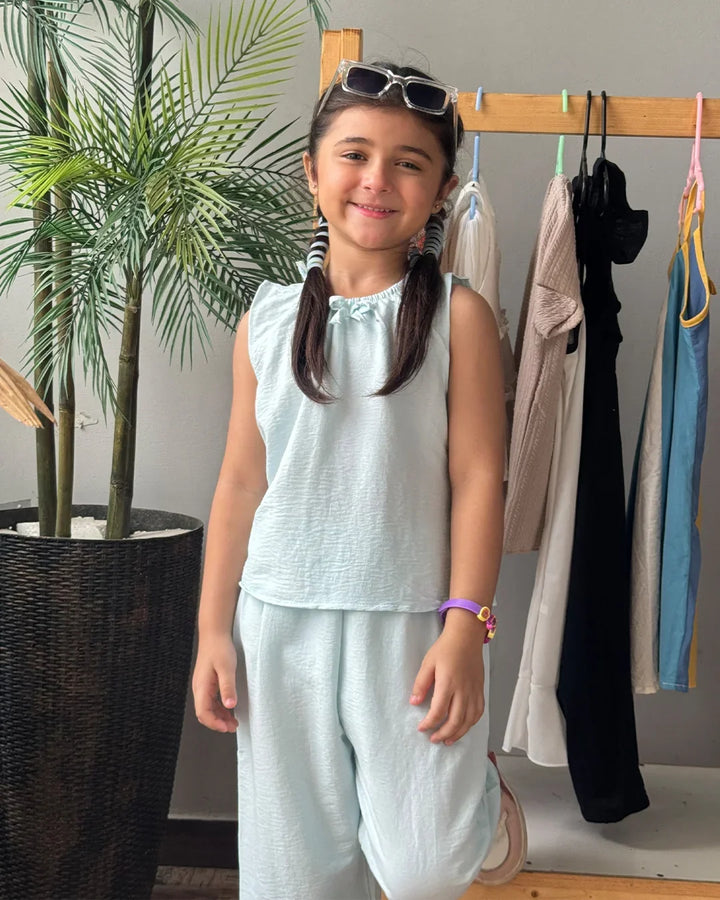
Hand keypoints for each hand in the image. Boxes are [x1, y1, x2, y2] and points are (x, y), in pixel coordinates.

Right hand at [192, 633, 238, 732]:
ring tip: (233, 722)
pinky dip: (219, 708)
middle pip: (204, 713)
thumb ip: (228, 687)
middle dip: (217, 723)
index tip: (227, 727)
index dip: (214, 723)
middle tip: (233, 727)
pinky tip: (229, 709)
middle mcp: (199, 688)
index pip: (203, 713)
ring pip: (208, 708)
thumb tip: (230, 706)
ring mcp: (202, 686)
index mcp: (202, 687)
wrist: (214, 634)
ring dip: (219, 717)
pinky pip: (211, 701)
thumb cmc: (219, 649)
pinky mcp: (207, 682)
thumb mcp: (227, 668)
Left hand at [410, 612, 485, 745]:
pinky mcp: (480, 690)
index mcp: (448, 683)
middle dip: (443, 734)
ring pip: (469, 720)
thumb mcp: (428, 663)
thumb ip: (421, 684)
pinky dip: (471, 724)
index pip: (438, 711)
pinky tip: (463, 727)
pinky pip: (478, 712)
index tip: (421, 728)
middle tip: (433, 739)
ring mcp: (474, 691)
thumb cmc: (445, 648)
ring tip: (447, 740)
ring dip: (458, 733)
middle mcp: (463, 690)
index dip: (429, 723)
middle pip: (455, 720)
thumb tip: (414, 702)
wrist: (466, 637)